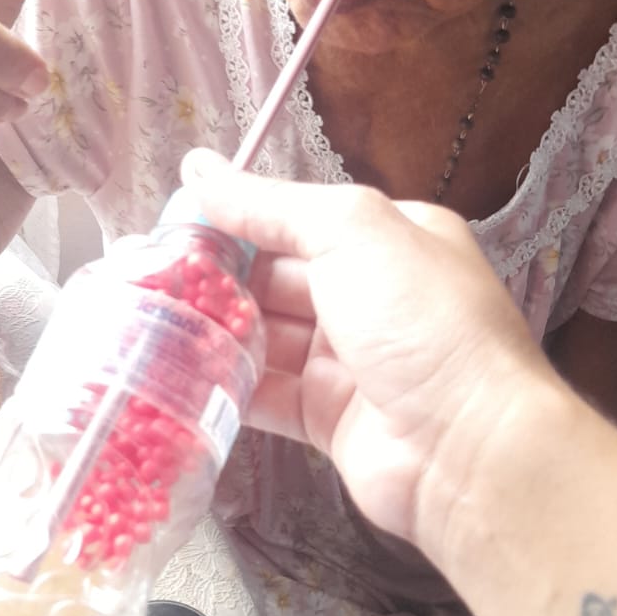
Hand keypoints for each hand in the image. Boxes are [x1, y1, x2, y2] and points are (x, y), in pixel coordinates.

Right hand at [180, 150, 556, 551]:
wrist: (468, 446)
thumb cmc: (421, 321)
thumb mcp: (350, 232)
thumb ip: (269, 205)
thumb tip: (198, 169)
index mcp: (390, 239)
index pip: (300, 219)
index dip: (238, 220)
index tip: (173, 225)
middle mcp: (373, 295)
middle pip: (279, 278)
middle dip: (220, 278)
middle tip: (147, 278)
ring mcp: (352, 361)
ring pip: (269, 337)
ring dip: (218, 331)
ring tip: (150, 324)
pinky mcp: (330, 418)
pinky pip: (269, 394)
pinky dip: (229, 385)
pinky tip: (180, 375)